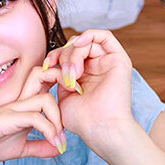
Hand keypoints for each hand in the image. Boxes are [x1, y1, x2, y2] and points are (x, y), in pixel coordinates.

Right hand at [0, 66, 66, 161]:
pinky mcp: (8, 119)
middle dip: (65, 82)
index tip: (75, 107)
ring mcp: (14, 108)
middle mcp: (21, 102)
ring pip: (46, 99)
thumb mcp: (20, 148)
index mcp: (25, 105)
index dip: (63, 85)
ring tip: (61, 139)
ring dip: (59, 119)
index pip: (47, 84)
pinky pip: (35, 118)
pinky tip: (54, 145)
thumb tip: (58, 150)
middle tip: (77, 101)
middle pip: (46, 77)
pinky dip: (49, 131)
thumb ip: (39, 147)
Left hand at [42, 29, 133, 144]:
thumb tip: (50, 64)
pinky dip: (88, 35)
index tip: (45, 67)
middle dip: (63, 54)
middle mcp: (97, 68)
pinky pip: (104, 36)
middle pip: (76, 46)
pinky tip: (78, 47)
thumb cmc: (82, 120)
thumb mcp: (63, 95)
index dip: (54, 56)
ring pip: (86, 41)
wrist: (100, 129)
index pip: (67, 54)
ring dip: (73, 53)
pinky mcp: (119, 60)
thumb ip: (58, 77)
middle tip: (61, 73)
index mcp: (84, 76)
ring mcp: (108, 63)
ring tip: (72, 74)